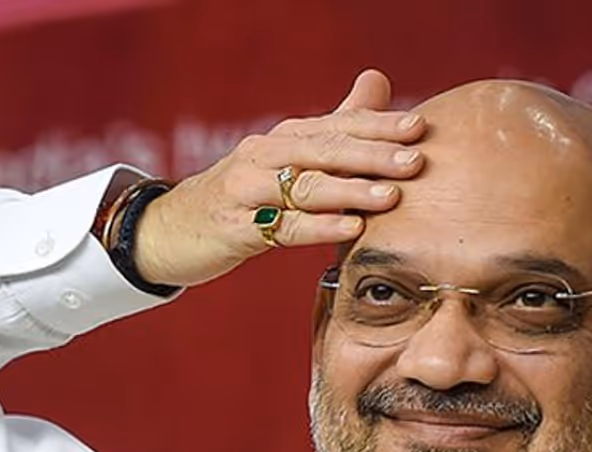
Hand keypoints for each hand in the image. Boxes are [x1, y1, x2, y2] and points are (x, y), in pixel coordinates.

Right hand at [133, 69, 426, 287]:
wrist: (171, 228)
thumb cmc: (243, 193)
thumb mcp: (287, 157)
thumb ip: (336, 125)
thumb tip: (378, 81)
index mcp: (285, 138)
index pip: (338, 125)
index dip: (378, 125)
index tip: (420, 128)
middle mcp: (265, 155)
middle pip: (325, 151)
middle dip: (373, 155)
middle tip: (416, 161)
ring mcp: (246, 190)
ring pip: (305, 187)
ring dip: (350, 191)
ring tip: (391, 197)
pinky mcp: (235, 227)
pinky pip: (282, 227)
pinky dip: (318, 227)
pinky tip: (349, 230)